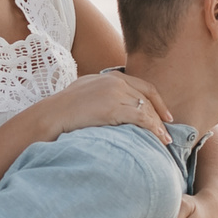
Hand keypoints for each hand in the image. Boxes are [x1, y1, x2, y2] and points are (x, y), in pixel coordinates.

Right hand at [30, 72, 171, 146]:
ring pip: (146, 108)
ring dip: (158, 125)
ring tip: (165, 140)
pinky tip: (158, 139)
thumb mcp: (84, 95)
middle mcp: (114, 80)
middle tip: (168, 131)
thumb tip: (111, 111)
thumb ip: (101, 96)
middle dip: (160, 115)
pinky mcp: (113, 107)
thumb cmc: (62, 112)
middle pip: (146, 97)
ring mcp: (114, 92)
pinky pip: (141, 117)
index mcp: (108, 76)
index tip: (165, 115)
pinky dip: (154, 128)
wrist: (50, 116)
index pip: (142, 86)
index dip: (157, 101)